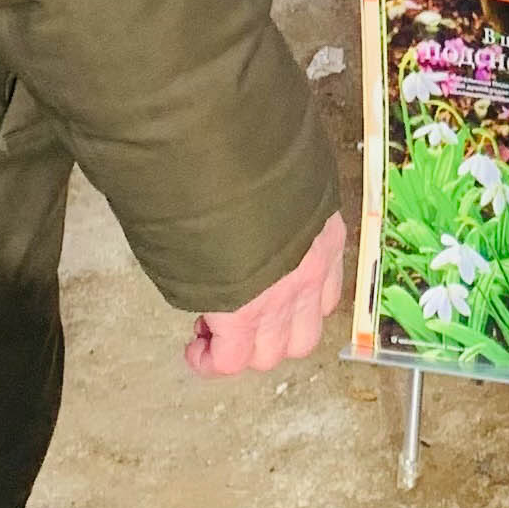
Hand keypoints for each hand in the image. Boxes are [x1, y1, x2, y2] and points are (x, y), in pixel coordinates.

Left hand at [185, 211, 348, 377]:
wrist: (235, 145)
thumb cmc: (196, 197)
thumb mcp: (175, 253)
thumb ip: (193, 285)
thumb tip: (195, 295)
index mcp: (240, 306)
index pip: (231, 363)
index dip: (208, 362)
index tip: (194, 344)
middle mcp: (283, 295)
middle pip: (272, 355)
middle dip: (244, 348)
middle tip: (221, 323)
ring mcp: (314, 267)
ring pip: (308, 334)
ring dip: (281, 334)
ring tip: (259, 309)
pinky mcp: (332, 239)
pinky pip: (329, 293)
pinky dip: (310, 301)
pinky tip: (289, 283)